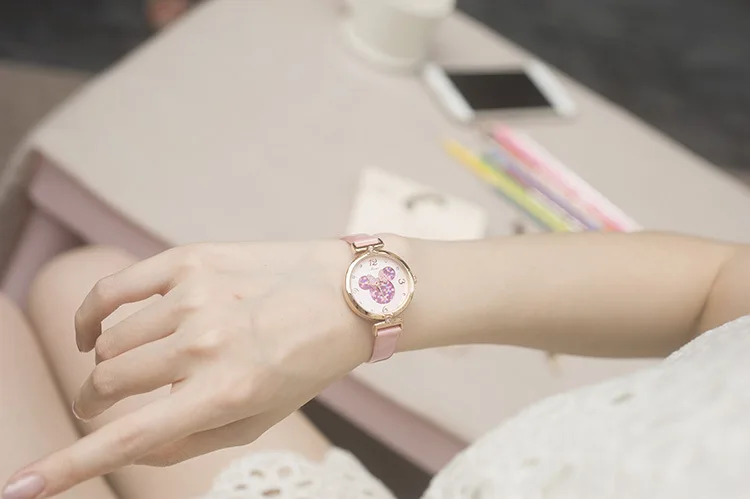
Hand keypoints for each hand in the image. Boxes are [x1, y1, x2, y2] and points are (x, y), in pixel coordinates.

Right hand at [6, 239, 372, 496]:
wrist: (349, 293)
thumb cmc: (308, 361)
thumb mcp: (261, 418)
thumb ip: (192, 439)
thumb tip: (133, 441)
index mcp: (224, 391)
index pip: (127, 438)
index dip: (65, 468)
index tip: (18, 488)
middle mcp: (203, 343)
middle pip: (106, 382)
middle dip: (95, 402)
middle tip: (103, 404)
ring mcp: (193, 296)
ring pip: (108, 341)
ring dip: (107, 361)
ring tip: (133, 363)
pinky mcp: (190, 259)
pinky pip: (113, 289)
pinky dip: (91, 313)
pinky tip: (93, 329)